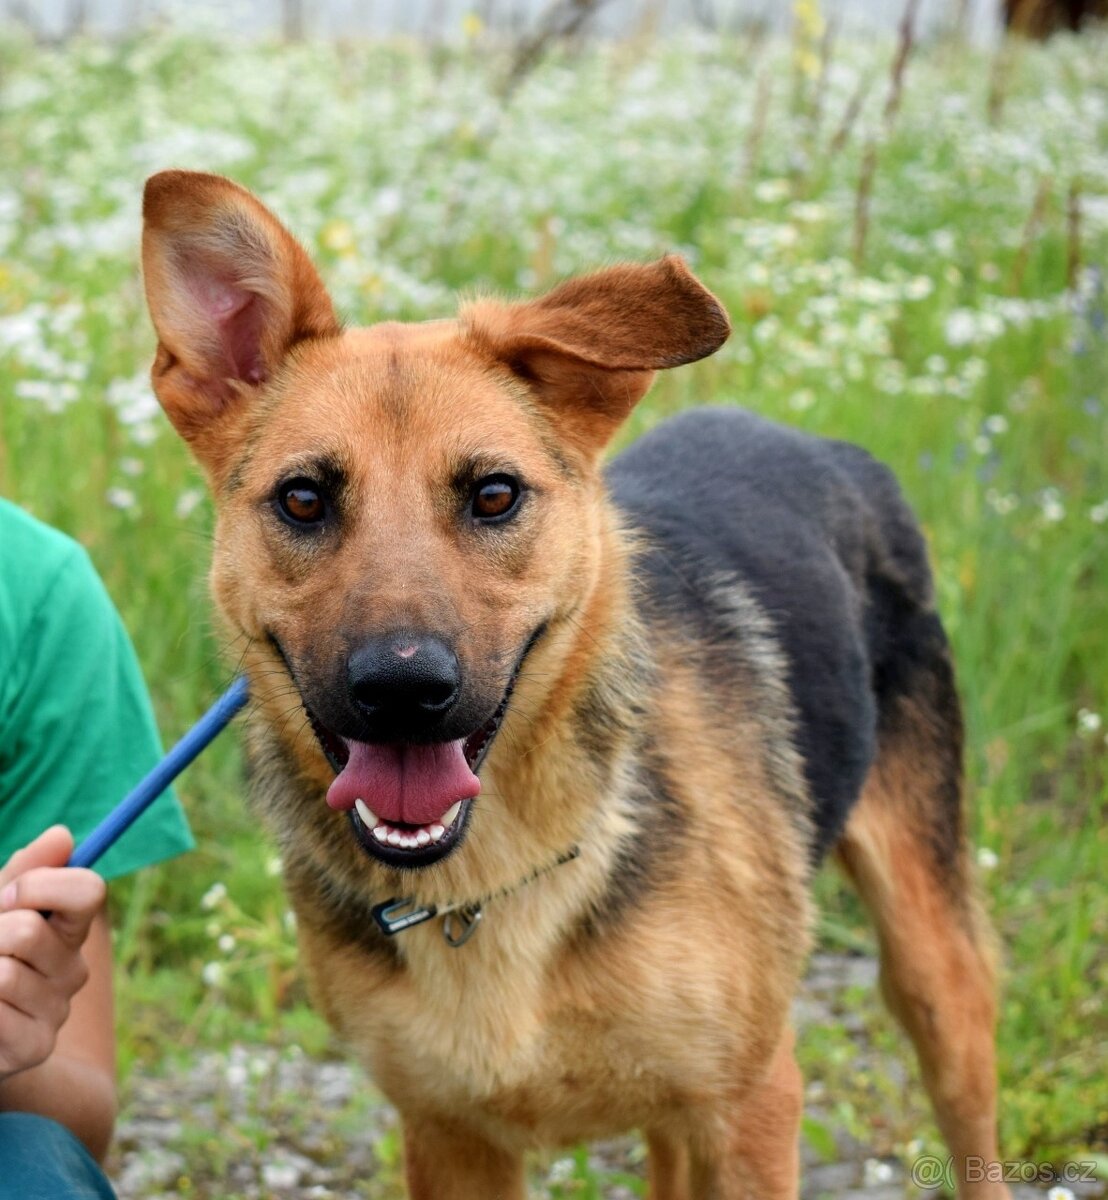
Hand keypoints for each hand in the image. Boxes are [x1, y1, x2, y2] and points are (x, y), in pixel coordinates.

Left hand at [0, 826, 105, 1082]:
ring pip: (3, 975)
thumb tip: (63, 835)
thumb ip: (21, 876)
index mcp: (68, 929)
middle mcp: (72, 968)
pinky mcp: (36, 1046)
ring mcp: (57, 1010)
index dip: (42, 885)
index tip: (4, 895)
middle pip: (28, 931)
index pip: (88, 892)